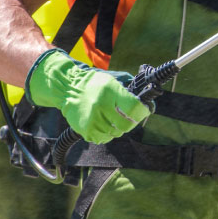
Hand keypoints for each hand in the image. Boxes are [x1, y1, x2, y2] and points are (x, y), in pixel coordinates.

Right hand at [25, 48, 152, 143]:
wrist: (68, 88)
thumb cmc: (95, 83)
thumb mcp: (114, 79)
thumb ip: (130, 88)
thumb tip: (148, 100)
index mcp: (110, 92)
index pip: (134, 108)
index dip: (143, 111)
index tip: (144, 111)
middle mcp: (101, 107)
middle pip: (127, 125)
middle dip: (132, 122)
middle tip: (130, 117)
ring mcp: (92, 120)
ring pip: (116, 133)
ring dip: (118, 128)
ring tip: (113, 119)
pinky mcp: (85, 130)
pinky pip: (103, 139)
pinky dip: (106, 134)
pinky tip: (104, 124)